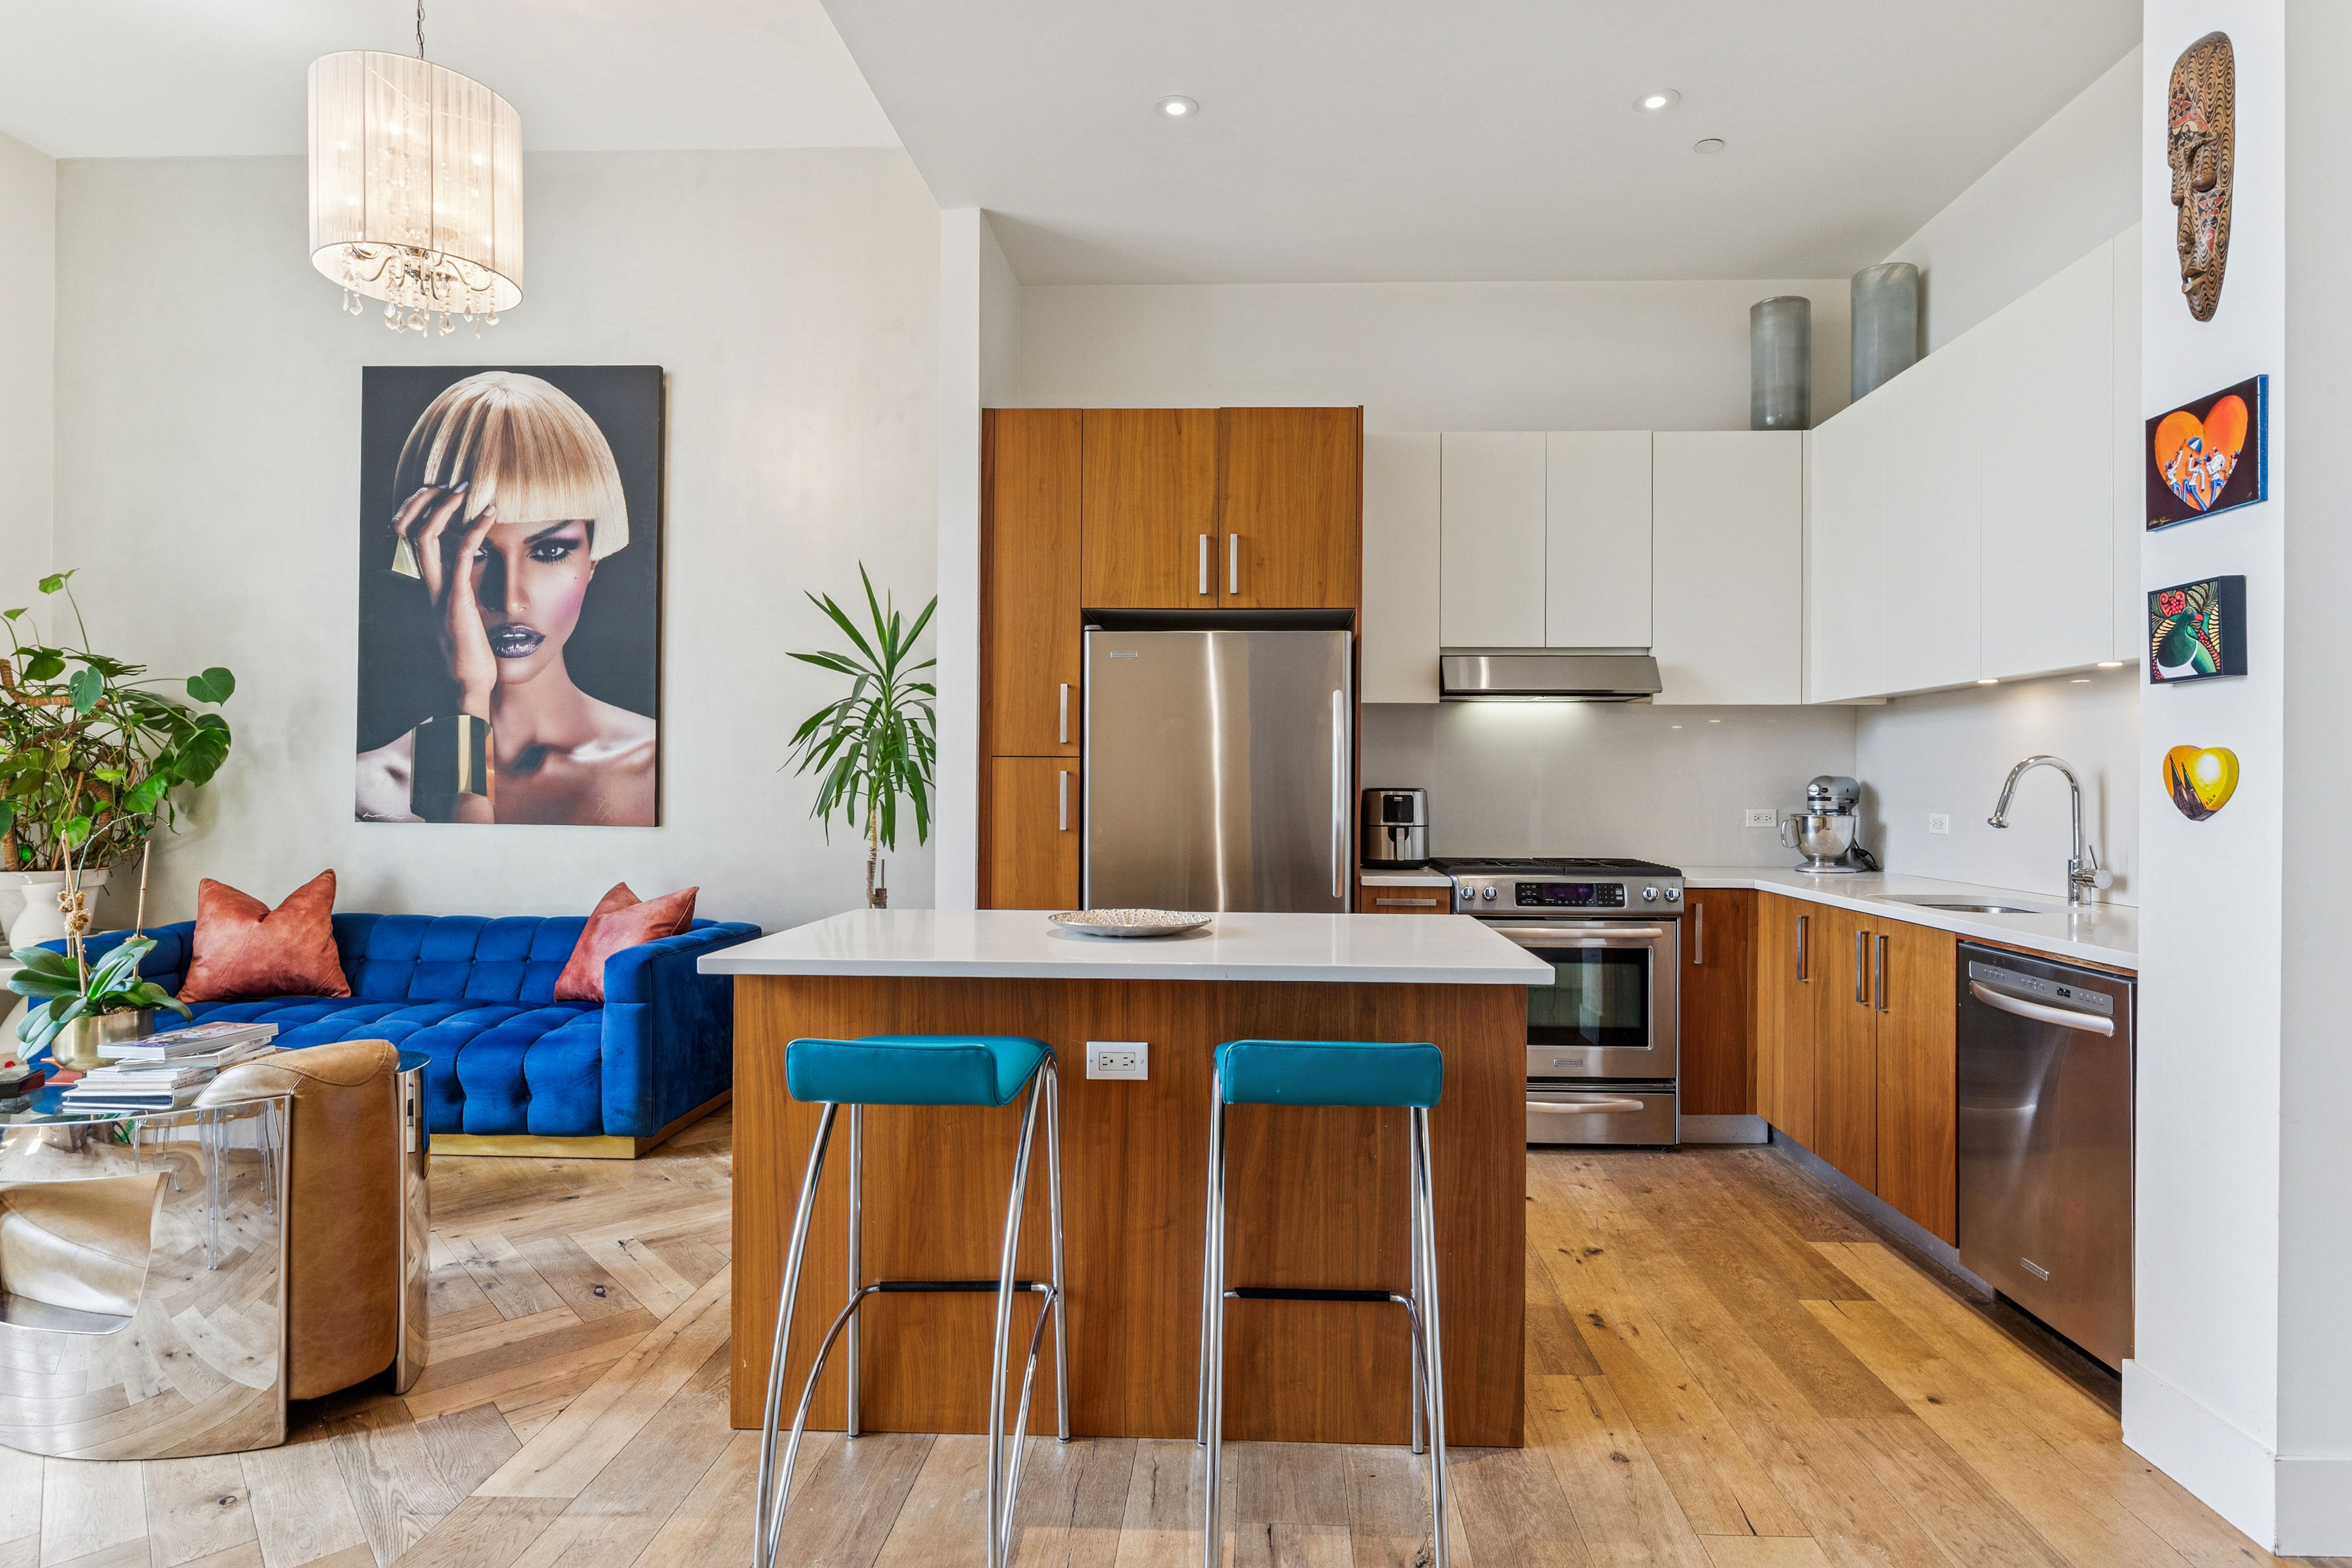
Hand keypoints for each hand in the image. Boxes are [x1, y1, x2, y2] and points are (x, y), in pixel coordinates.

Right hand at [394, 485, 498, 716]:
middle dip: (424, 501)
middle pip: (410, 531)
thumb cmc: (472, 658)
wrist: (467, 687)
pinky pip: (461, 555)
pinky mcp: (456, 600)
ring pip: (426, 537)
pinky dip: (475, 529)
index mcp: (430, 589)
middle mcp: (428, 586)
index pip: (415, 541)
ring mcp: (438, 592)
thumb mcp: (467, 620)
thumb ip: (467, 599)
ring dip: (445, 507)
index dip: (422, 513)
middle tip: (449, 482)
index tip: (444, 494)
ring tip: (466, 487)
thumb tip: (480, 583)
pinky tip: (492, 514)